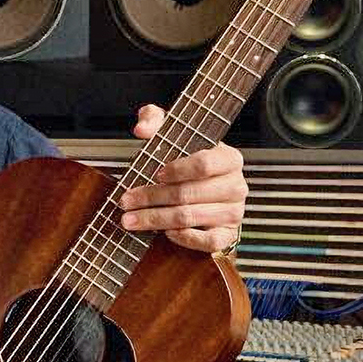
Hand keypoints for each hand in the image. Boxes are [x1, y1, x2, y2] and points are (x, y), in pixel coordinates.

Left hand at [117, 104, 246, 253]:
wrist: (203, 188)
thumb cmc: (186, 160)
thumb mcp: (172, 133)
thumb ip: (155, 119)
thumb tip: (142, 128)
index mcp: (229, 158)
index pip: (205, 164)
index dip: (177, 169)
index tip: (154, 173)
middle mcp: (236, 186)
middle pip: (189, 194)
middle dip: (152, 197)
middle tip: (126, 201)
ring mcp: (234, 212)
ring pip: (191, 217)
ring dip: (156, 219)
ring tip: (130, 219)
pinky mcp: (227, 235)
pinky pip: (208, 242)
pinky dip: (184, 238)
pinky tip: (164, 232)